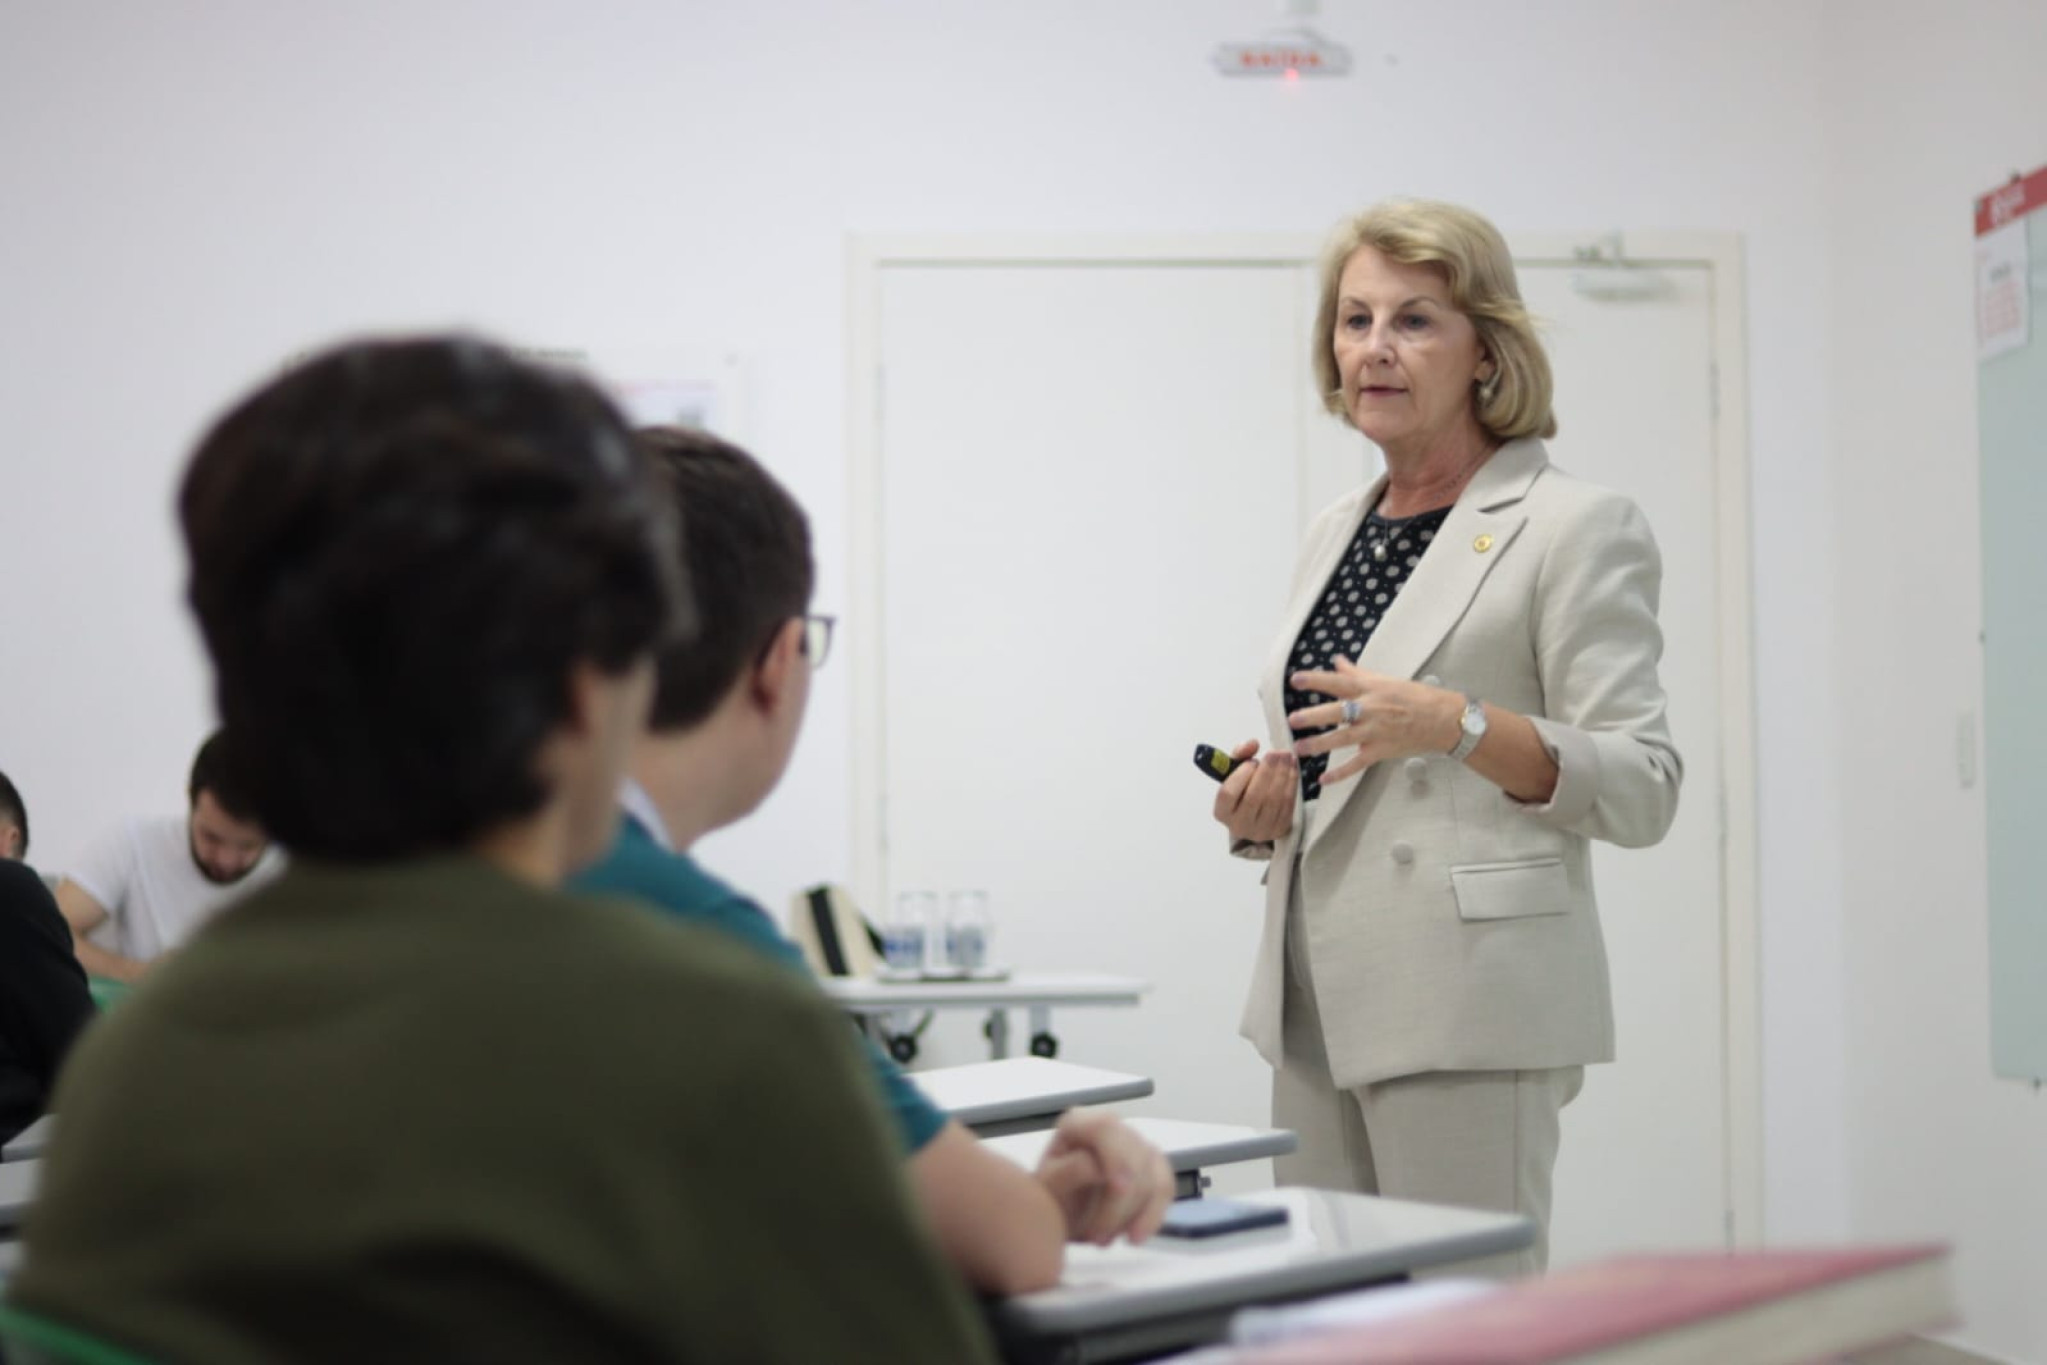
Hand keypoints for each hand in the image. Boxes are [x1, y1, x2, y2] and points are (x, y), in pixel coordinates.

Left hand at [1032, 1109, 1174, 1245]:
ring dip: (1133, 1215)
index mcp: (1078, 1123)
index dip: (1117, 1155)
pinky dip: (1153, 1216)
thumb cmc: (1049, 1199)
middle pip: (1134, 1154)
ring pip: (1153, 1174)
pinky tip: (1134, 1237)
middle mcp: (1111, 1128)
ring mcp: (1135, 1145)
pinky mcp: (1153, 1167)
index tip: (1119, 1189)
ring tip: (1102, 1242)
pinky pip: (1165, 1188)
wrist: (1059, 1217)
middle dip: (1121, 1202)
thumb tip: (1098, 1167)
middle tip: (1096, 1237)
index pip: (1105, 1127)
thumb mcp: (1046, 1188)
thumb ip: (1069, 1172)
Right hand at [1211, 739, 1296, 843]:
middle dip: (1267, 771)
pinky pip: (1288, 804)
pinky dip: (1291, 783)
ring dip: (1283, 775)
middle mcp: (1239, 825)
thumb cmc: (1242, 791)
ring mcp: (1261, 831)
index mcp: (1222, 812)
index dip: (1241, 776)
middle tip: (1276, 752)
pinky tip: (1293, 768)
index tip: (1252, 761)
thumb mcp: (1234, 772)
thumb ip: (1239, 755)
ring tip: (1287, 756)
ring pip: (1274, 800)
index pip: (1228, 794)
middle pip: (1254, 797)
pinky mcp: (1279, 830)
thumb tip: (1253, 743)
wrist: (1257, 818)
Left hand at [1288, 657, 1462, 785]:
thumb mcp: (1386, 680)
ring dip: (1320, 744)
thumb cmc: (1415, 697)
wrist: (1443, 720)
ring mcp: (1375, 732)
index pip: (1339, 682)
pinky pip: (1357, 764)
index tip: (1295, 679)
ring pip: (1343, 739)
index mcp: (1370, 689)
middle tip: (1293, 719)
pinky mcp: (1380, 751)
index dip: (1316, 680)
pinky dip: (1340, 774)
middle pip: (1338, 712)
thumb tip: (1337, 661)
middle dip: (1314, 716)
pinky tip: (1323, 780)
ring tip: (1299, 748)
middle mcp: (1370, 709)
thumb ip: (1357, 673)